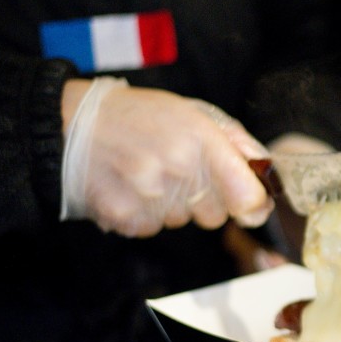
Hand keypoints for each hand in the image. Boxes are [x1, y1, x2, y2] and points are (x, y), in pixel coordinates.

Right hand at [61, 77, 272, 236]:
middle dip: (206, 199)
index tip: (251, 204)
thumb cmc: (141, 116)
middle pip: (216, 215)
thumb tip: (267, 172)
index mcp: (200, 138)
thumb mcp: (194, 113)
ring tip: (149, 173)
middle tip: (179, 171)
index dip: (253, 204)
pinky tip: (131, 186)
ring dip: (173, 205)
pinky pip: (152, 229)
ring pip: (183, 222)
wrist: (73, 123)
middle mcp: (176, 169)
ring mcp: (148, 197)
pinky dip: (145, 213)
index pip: (246, 194)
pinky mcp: (124, 218)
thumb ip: (237, 142)